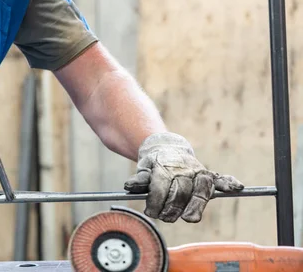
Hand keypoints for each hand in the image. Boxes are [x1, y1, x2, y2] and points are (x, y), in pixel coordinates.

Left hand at [123, 132, 243, 222]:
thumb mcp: (143, 168)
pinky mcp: (208, 175)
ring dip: (194, 206)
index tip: (150, 212)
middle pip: (181, 193)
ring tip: (188, 218)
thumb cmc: (154, 163)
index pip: (161, 188)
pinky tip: (237, 187)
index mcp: (165, 167)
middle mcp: (183, 169)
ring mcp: (197, 172)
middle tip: (163, 217)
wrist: (166, 147)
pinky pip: (220, 179)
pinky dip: (228, 182)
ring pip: (200, 191)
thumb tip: (129, 187)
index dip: (155, 202)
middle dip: (172, 209)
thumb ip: (139, 179)